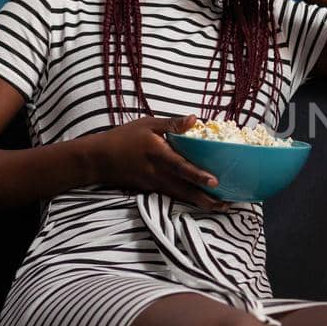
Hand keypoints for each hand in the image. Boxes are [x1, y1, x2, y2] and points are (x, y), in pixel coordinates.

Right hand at [89, 114, 226, 210]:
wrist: (99, 159)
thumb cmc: (124, 138)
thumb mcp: (147, 124)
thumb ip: (172, 124)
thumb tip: (195, 119)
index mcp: (158, 154)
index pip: (180, 166)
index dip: (197, 174)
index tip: (214, 181)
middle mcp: (157, 173)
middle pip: (184, 189)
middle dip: (205, 199)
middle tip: (226, 204)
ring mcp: (154, 184)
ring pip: (181, 196)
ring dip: (201, 203)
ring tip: (221, 206)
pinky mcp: (152, 190)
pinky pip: (173, 196)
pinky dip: (189, 199)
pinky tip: (202, 201)